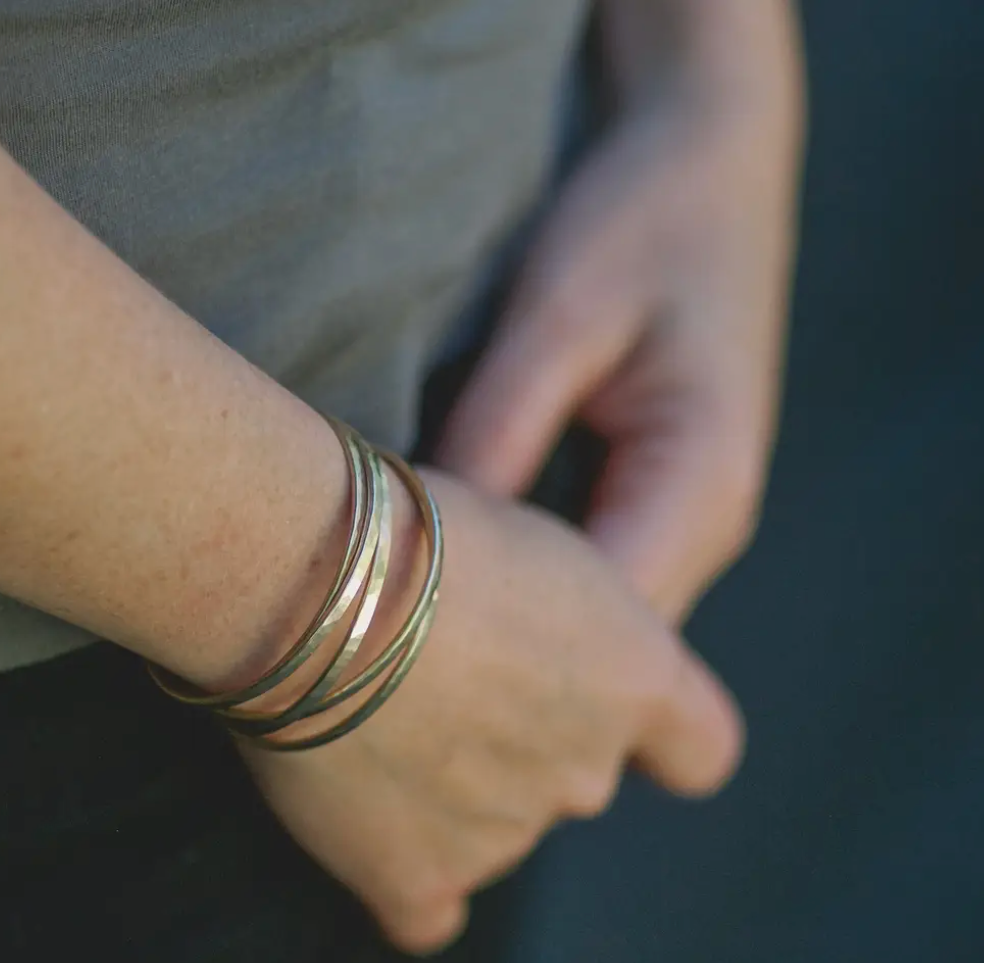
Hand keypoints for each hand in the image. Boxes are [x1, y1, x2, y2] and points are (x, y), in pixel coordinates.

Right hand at [239, 470, 742, 953]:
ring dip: (451, 794)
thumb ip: (569, 628)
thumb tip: (529, 669)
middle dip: (521, 744)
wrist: (322, 588)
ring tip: (372, 718)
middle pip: (572, 780)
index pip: (699, 750)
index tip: (607, 714)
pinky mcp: (417, 876)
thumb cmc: (423, 537)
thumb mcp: (535, 549)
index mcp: (633, 681)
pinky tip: (365, 823)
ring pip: (492, 832)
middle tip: (438, 681)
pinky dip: (402, 875)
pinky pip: (427, 908)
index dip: (658, 741)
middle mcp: (586, 770)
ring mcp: (505, 836)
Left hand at [435, 3, 803, 621]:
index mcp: (700, 486)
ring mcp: (682, 523)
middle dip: (503, 669)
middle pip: (605, 654)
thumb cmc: (643, 222)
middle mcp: (704, 528)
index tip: (398, 655)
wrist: (710, 164)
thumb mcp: (559, 316)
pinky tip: (449, 593)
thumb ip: (497, 430)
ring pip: (596, 630)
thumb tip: (424, 540)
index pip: (607, 630)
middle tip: (381, 667)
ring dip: (513, 642)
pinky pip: (587, 582)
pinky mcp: (650, 504)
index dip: (507, 660)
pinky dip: (527, 601)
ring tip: (403, 644)